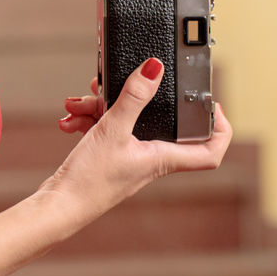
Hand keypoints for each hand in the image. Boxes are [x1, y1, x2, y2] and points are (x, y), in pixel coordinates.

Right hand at [38, 58, 232, 237]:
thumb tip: (154, 69)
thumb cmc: (89, 181)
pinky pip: (107, 127)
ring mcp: (129, 157)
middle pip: (161, 123)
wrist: (57, 206)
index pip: (210, 151)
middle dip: (139, 97)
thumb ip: (134, 97)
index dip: (219, 128)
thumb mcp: (113, 130)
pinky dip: (90, 118)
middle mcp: (151, 158)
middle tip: (130, 81)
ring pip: (127, 120)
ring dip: (102, 106)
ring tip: (81, 103)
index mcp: (163, 158)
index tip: (211, 103)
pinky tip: (71, 118)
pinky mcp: (109, 155)